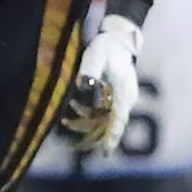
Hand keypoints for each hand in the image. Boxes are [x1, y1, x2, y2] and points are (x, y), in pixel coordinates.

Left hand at [60, 15, 142, 153]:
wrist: (117, 41)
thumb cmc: (106, 48)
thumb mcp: (96, 55)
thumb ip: (90, 70)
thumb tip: (82, 84)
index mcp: (124, 91)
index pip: (119, 117)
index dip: (112, 134)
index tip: (106, 150)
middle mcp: (126, 99)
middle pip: (113, 125)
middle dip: (98, 138)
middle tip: (80, 150)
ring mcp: (122, 100)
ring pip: (106, 121)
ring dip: (87, 125)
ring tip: (65, 123)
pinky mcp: (115, 99)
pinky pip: (103, 114)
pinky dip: (88, 116)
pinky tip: (72, 111)